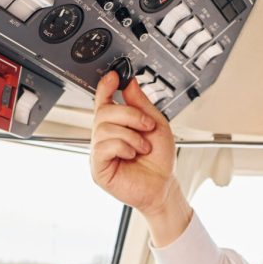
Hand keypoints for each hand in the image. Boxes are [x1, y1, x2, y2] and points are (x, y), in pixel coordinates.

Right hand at [90, 71, 177, 216]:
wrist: (164, 186)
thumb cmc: (160, 161)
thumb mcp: (156, 125)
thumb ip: (141, 104)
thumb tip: (130, 83)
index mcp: (117, 126)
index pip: (104, 101)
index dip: (106, 86)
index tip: (114, 76)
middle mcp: (105, 138)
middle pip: (103, 111)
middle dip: (129, 115)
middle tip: (147, 126)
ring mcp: (100, 152)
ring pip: (104, 128)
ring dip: (130, 135)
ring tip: (142, 147)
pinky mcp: (98, 168)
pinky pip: (103, 146)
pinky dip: (122, 146)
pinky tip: (131, 154)